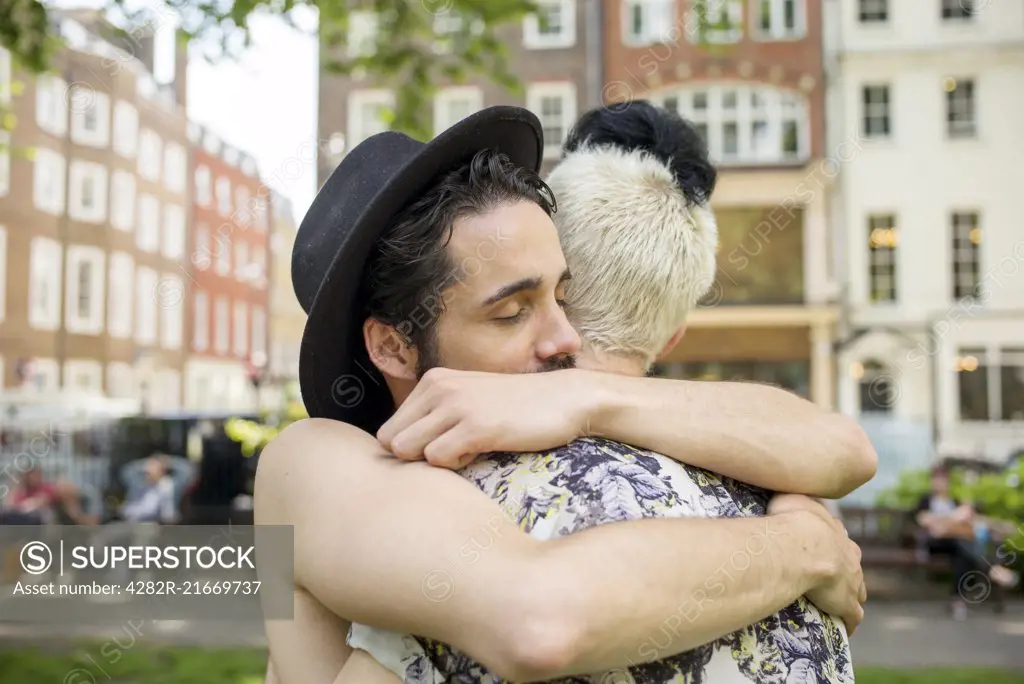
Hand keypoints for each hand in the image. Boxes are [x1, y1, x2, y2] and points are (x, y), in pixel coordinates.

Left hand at [377, 368, 597, 467]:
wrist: (565, 399)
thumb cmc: (517, 407)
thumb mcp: (468, 399)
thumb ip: (436, 416)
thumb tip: (401, 450)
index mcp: (433, 381)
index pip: (389, 429)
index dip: (412, 447)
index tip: (444, 443)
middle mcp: (438, 387)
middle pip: (392, 442)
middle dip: (417, 457)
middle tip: (453, 451)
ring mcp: (456, 405)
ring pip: (408, 450)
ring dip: (436, 461)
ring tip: (467, 450)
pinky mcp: (476, 426)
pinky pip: (437, 459)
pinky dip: (456, 465)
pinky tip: (481, 451)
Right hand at [769, 494, 866, 634]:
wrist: (805, 544)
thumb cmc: (793, 519)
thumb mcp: (790, 498)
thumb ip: (790, 498)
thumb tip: (782, 495)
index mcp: (837, 534)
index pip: (839, 540)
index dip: (831, 546)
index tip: (822, 551)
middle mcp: (850, 556)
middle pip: (853, 565)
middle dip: (846, 571)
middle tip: (830, 578)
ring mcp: (852, 581)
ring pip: (858, 590)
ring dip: (850, 596)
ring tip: (836, 604)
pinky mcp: (848, 604)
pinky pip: (853, 617)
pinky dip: (848, 622)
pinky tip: (843, 630)